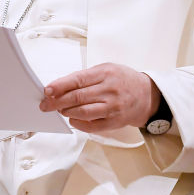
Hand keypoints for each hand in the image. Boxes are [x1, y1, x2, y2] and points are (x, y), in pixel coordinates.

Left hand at [38, 63, 159, 132]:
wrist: (147, 96)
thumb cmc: (123, 80)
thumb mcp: (107, 69)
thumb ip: (87, 76)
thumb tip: (62, 85)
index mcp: (106, 74)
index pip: (78, 80)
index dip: (60, 86)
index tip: (47, 90)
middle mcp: (109, 90)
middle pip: (78, 97)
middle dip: (57, 101)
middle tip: (46, 104)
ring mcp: (112, 107)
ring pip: (83, 112)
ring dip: (67, 112)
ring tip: (60, 110)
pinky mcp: (114, 122)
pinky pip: (92, 125)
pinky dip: (78, 123)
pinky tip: (72, 119)